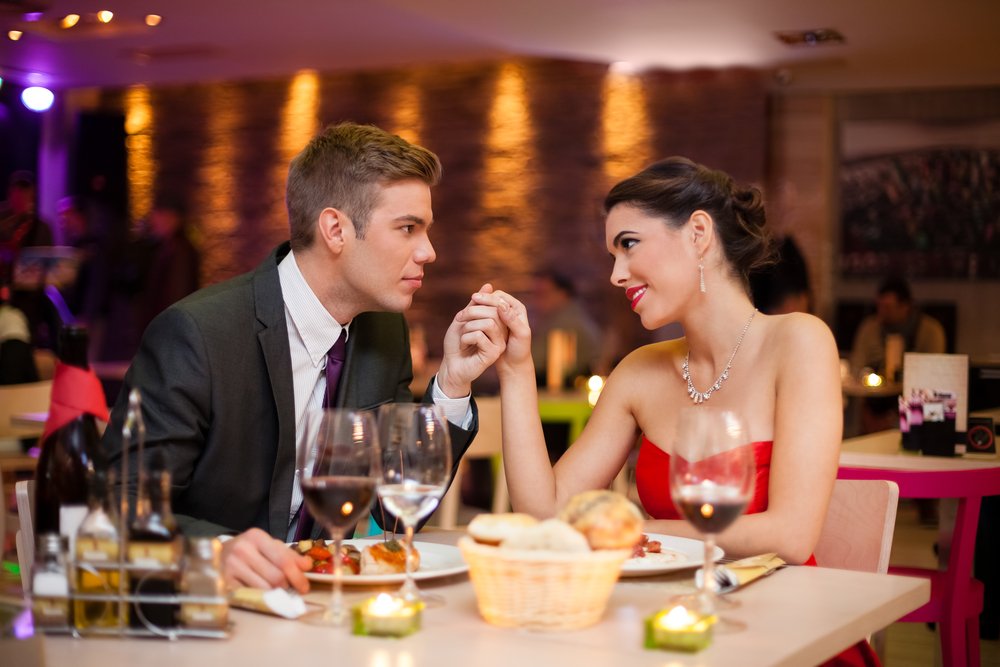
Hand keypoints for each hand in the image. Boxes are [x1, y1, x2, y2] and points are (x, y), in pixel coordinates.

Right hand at [221, 527, 310, 592]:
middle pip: (275, 577)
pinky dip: (260, 598)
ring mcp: (232, 567)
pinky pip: (249, 595)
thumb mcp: (268, 545)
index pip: (283, 560)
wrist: (217, 553)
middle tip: (291, 591)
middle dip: (287, 587)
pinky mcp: (224, 582)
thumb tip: (307, 566)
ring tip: (277, 593)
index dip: (297, 576)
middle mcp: (243, 550)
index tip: (305, 587)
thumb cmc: (248, 549)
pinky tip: (262, 596)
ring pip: (264, 589)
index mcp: (257, 537)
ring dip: (275, 594)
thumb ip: (289, 555)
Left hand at [436, 283, 507, 397]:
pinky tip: (463, 345)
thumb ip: (476, 304)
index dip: (478, 303)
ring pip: (489, 323)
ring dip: (468, 326)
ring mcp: (499, 343)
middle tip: (459, 320)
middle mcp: (501, 333)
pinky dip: (466, 337)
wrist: (452, 365)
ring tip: (462, 336)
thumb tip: (489, 285)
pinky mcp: (493, 353)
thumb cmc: (457, 343)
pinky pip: (480, 336)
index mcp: (496, 323)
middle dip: (471, 312)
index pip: (495, 304)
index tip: (462, 313)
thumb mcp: (464, 319)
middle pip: (494, 312)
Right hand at [471, 288, 530, 376]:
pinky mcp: (494, 324)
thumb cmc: (519, 351)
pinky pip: (483, 315)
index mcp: (518, 309)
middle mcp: (509, 310)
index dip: (488, 297)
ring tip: (466, 309)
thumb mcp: (520, 335)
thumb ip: (512, 320)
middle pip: (492, 299)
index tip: (475, 298)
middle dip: (481, 299)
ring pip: (486, 306)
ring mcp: (501, 317)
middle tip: (468, 301)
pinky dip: (476, 315)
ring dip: (476, 306)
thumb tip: (501, 306)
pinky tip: (468, 318)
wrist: (514, 364)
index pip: (500, 297)